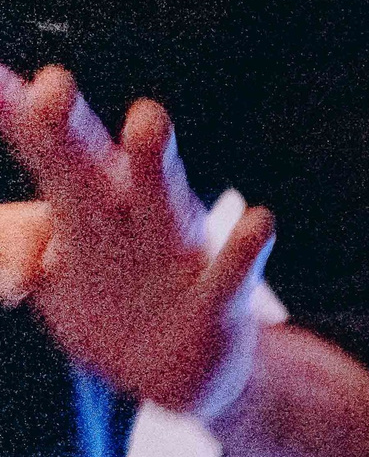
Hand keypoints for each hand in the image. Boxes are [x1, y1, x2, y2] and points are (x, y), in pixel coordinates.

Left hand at [0, 65, 275, 418]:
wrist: (182, 370)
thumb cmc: (118, 302)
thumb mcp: (55, 279)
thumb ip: (21, 250)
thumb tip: (8, 268)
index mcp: (89, 206)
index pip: (47, 154)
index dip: (18, 118)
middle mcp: (134, 217)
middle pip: (95, 167)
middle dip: (71, 128)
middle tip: (51, 85)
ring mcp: (179, 256)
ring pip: (163, 204)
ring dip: (153, 164)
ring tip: (145, 119)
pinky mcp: (218, 303)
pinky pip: (232, 275)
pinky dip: (244, 251)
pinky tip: (257, 223)